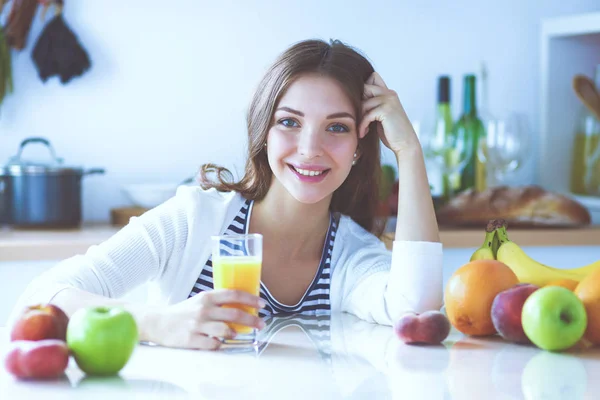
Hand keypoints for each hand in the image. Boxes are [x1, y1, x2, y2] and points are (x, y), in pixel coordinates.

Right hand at [148, 289, 265, 349]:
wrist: (159, 322)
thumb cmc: (183, 312)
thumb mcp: (200, 301)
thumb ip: (217, 302)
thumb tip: (242, 305)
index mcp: (207, 297)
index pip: (234, 294)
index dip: (250, 299)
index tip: (262, 304)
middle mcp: (204, 309)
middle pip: (235, 313)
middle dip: (252, 319)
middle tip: (261, 324)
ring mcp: (198, 324)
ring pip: (225, 330)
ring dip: (235, 333)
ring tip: (236, 334)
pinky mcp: (192, 339)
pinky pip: (213, 344)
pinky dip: (220, 345)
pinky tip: (219, 343)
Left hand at [358, 72, 419, 154]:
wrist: (405, 144)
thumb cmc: (391, 132)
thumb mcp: (381, 116)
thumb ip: (373, 105)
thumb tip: (355, 99)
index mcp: (389, 93)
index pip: (373, 77)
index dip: (363, 90)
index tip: (362, 109)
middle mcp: (390, 94)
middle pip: (365, 88)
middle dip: (358, 104)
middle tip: (358, 119)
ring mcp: (389, 100)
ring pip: (363, 103)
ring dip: (359, 118)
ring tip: (361, 130)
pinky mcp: (386, 110)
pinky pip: (366, 114)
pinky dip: (362, 125)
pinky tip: (363, 133)